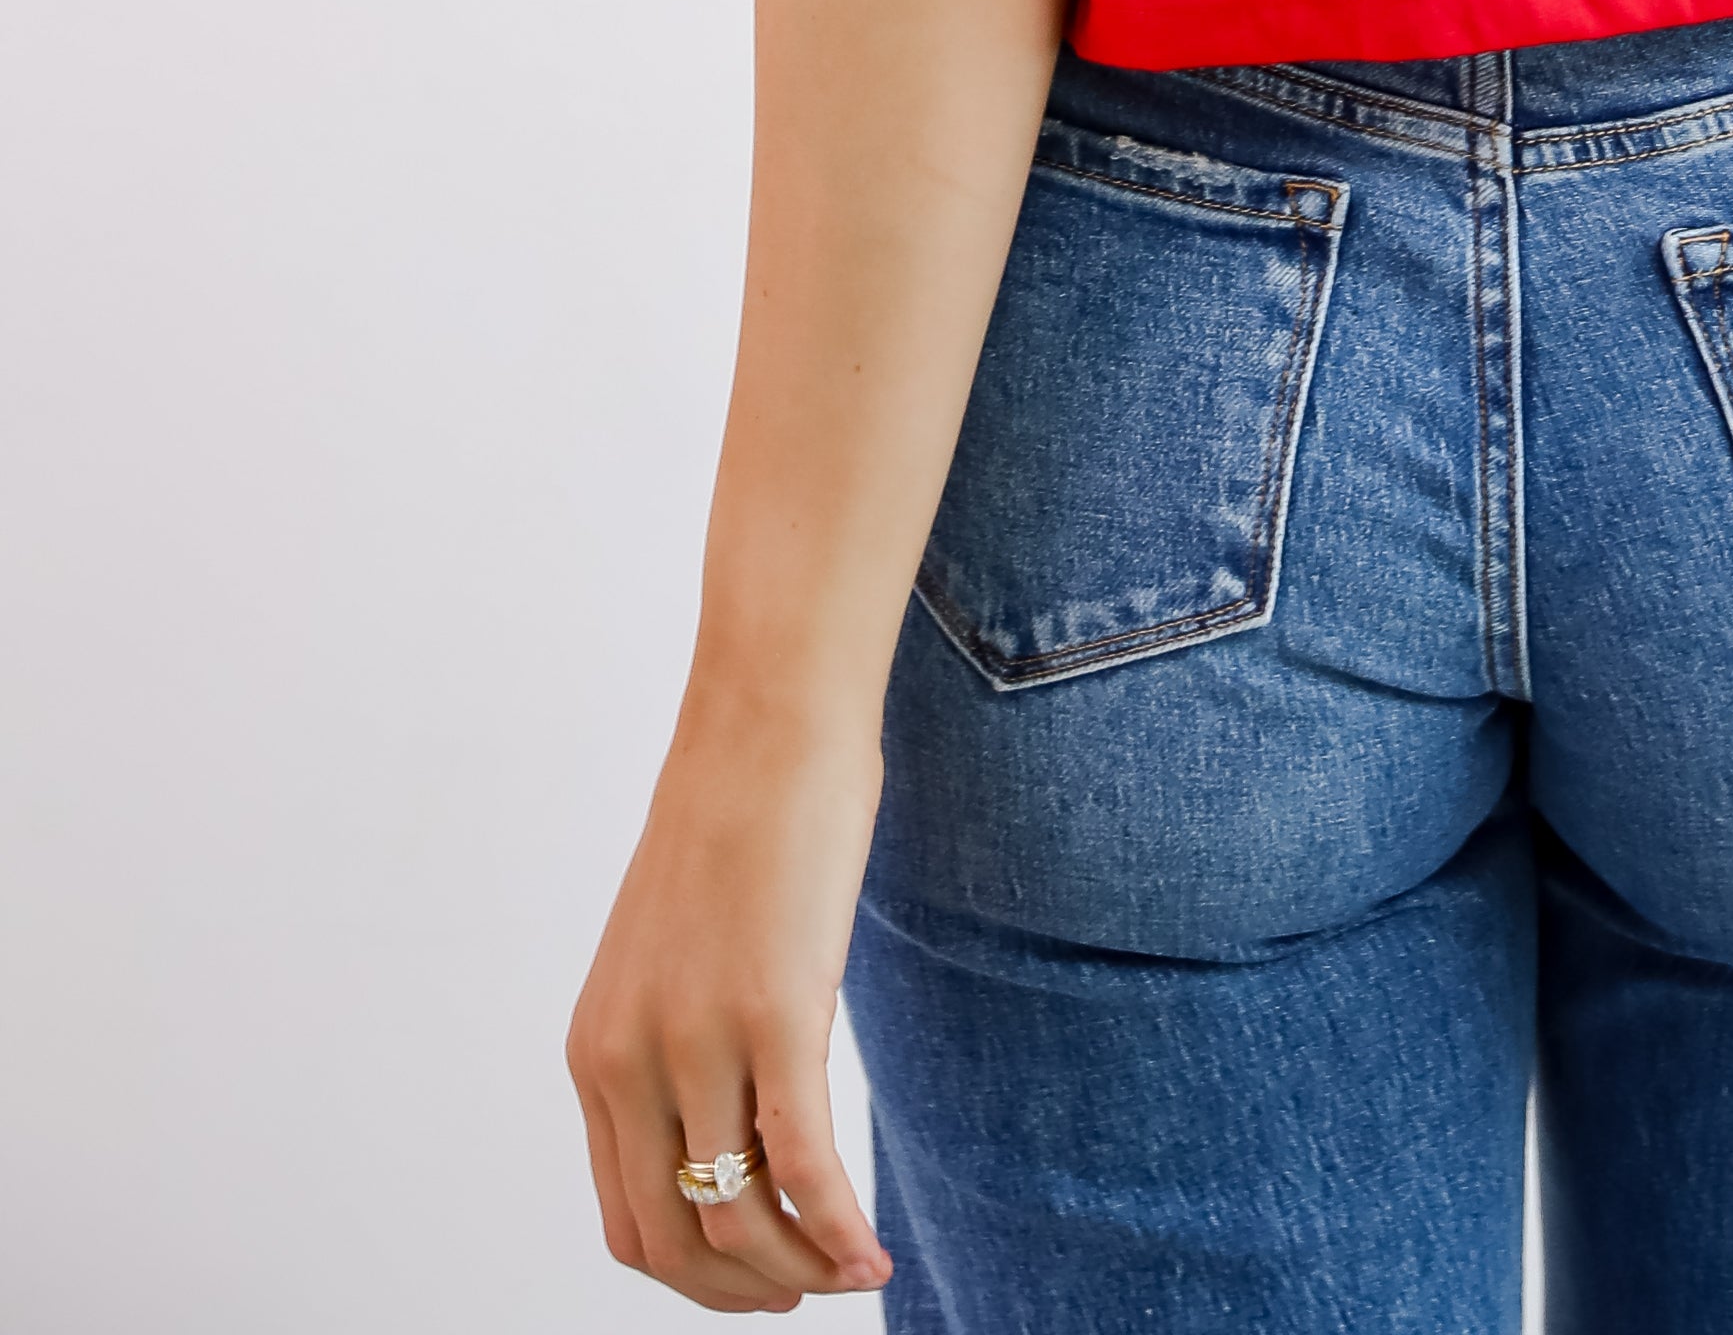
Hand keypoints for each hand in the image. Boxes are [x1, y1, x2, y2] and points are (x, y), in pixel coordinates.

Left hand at [567, 715, 893, 1308]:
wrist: (766, 720)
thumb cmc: (740, 823)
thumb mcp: (676, 953)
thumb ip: (679, 1040)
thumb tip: (732, 1126)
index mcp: (596, 1053)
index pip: (631, 1227)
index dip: (702, 1278)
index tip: (765, 1280)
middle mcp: (629, 1061)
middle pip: (679, 1247)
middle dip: (752, 1291)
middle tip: (815, 1289)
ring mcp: (698, 1041)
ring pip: (740, 1223)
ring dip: (801, 1272)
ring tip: (855, 1269)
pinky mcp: (775, 1013)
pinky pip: (803, 1168)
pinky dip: (838, 1231)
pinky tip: (872, 1250)